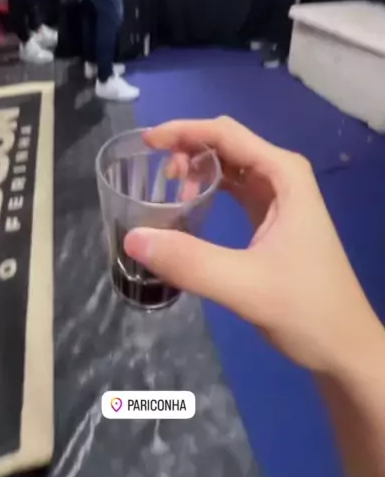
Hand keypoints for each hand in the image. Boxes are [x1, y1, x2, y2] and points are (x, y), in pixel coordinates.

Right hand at [125, 118, 381, 374]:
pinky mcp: (273, 218)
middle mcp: (283, 176)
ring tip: (169, 192)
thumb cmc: (306, 309)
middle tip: (155, 174)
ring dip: (197, 167)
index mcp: (284, 175)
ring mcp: (280, 196)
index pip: (226, 134)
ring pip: (229, 164)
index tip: (146, 142)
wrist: (343, 346)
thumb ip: (189, 261)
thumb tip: (132, 239)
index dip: (184, 131)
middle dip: (188, 147)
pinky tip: (189, 204)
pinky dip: (208, 187)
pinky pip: (234, 187)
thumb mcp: (244, 286)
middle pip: (227, 142)